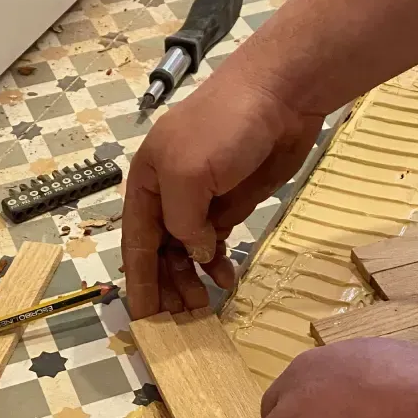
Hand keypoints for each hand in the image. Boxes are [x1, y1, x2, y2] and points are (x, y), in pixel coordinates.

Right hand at [122, 68, 324, 317]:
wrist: (281, 96)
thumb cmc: (225, 127)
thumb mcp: (189, 174)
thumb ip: (182, 221)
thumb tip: (193, 253)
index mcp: (147, 183)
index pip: (137, 243)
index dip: (139, 282)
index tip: (144, 319)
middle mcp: (169, 195)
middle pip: (161, 252)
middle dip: (168, 287)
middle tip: (181, 322)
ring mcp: (202, 199)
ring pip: (188, 251)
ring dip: (192, 280)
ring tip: (204, 307)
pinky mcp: (233, 201)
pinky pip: (217, 241)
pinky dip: (218, 262)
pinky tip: (226, 280)